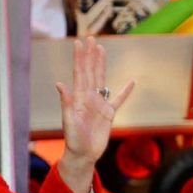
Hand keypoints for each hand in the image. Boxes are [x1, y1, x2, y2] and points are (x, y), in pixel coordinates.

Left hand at [53, 37, 132, 169]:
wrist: (83, 154)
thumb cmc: (74, 139)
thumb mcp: (69, 121)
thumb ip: (66, 102)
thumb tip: (60, 84)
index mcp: (79, 97)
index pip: (80, 73)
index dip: (80, 57)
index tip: (79, 43)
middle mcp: (89, 97)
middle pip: (90, 71)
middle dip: (90, 55)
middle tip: (91, 38)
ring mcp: (99, 104)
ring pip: (101, 79)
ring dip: (101, 64)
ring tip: (102, 50)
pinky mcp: (109, 114)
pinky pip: (119, 100)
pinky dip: (126, 91)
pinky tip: (132, 82)